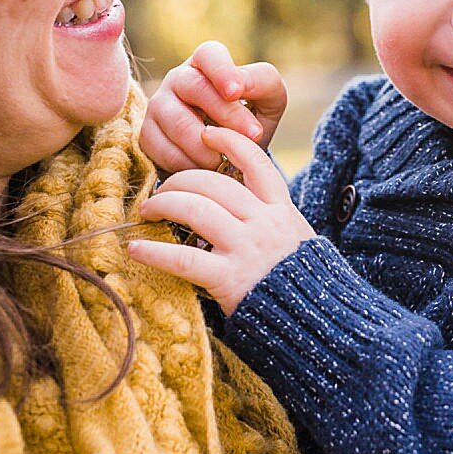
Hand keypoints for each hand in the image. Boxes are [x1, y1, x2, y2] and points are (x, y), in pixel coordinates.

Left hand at [130, 125, 313, 312]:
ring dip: (163, 204)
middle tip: (161, 191)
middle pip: (213, 183)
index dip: (228, 141)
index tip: (206, 134)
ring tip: (147, 211)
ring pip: (195, 210)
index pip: (255, 161)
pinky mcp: (228, 278)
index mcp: (280, 208)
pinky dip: (154, 251)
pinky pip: (183, 258)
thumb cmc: (300, 279)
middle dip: (179, 180)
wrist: (316, 319)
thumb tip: (234, 196)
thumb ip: (269, 215)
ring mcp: (245, 248)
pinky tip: (137, 249)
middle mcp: (264, 222)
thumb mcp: (295, 236)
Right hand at [140, 40, 287, 172]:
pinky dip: (190, 164)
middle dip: (226, 114)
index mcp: (207, 62)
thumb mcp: (269, 99)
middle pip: (194, 88)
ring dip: (210, 146)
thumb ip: (263, 83)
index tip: (236, 92)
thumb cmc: (251, 119)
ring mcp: (158, 106)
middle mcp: (178, 78)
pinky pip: (164, 151)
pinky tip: (206, 170)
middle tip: (253, 136)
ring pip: (179, 124)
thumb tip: (240, 86)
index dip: (222, 71)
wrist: (229, 155)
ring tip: (230, 159)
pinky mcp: (147, 135)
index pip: (209, 55)